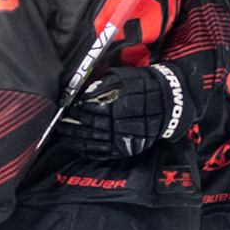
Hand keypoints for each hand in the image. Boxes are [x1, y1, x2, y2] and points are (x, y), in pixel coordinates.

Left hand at [58, 64, 187, 159]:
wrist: (170, 104)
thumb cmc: (145, 86)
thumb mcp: (125, 77)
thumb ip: (103, 84)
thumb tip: (83, 92)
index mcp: (119, 105)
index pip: (90, 108)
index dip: (75, 108)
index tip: (65, 105)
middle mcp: (120, 124)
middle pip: (89, 125)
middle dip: (71, 123)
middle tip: (59, 121)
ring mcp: (123, 139)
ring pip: (93, 141)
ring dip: (74, 138)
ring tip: (62, 133)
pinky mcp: (125, 149)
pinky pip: (102, 153)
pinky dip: (86, 150)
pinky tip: (76, 145)